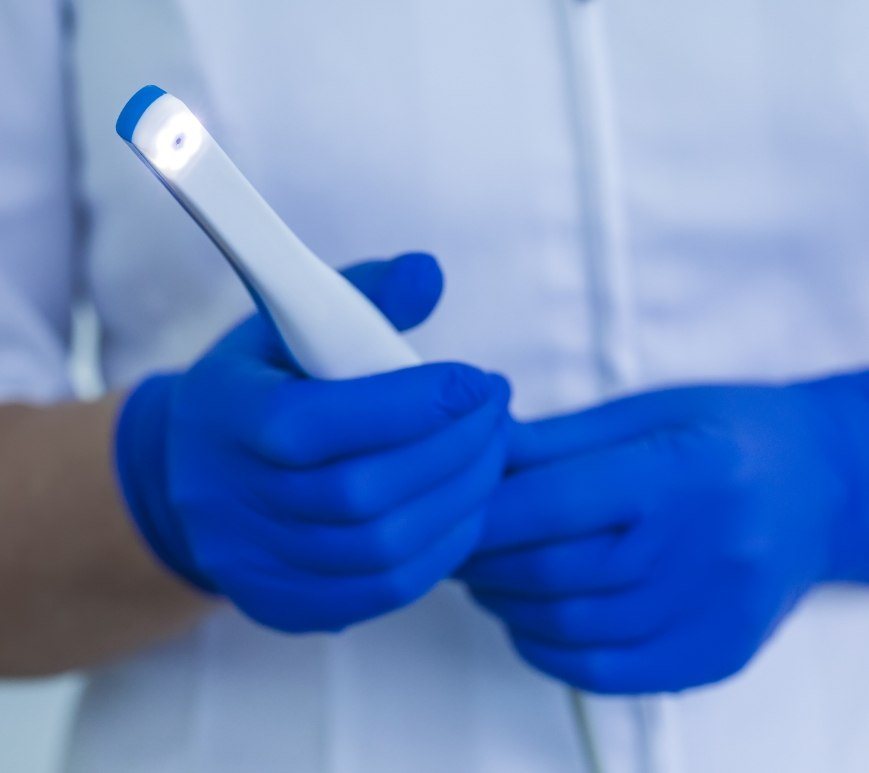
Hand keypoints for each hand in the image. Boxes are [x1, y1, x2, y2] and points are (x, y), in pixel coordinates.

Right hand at [116, 253, 511, 632]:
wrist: (191, 475)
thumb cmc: (259, 387)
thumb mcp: (289, 324)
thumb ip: (362, 295)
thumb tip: (430, 274)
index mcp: (225, 417)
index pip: (318, 423)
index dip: (410, 405)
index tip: (476, 381)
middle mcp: (230, 501)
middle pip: (361, 494)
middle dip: (453, 450)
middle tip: (497, 412)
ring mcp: (256, 565)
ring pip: (382, 549)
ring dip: (459, 499)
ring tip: (493, 454)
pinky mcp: (285, 605)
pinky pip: (383, 590)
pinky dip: (442, 549)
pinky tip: (466, 506)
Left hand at [459, 376, 868, 692]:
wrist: (820, 487)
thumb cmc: (726, 434)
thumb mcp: (645, 412)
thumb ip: (556, 440)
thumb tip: (475, 452)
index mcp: (682, 471)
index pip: (553, 503)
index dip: (483, 512)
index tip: (448, 508)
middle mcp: (704, 548)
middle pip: (553, 571)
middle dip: (482, 560)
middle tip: (454, 543)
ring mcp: (713, 613)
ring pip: (570, 627)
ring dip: (505, 605)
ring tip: (484, 576)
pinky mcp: (714, 655)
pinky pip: (607, 673)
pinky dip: (547, 650)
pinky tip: (528, 620)